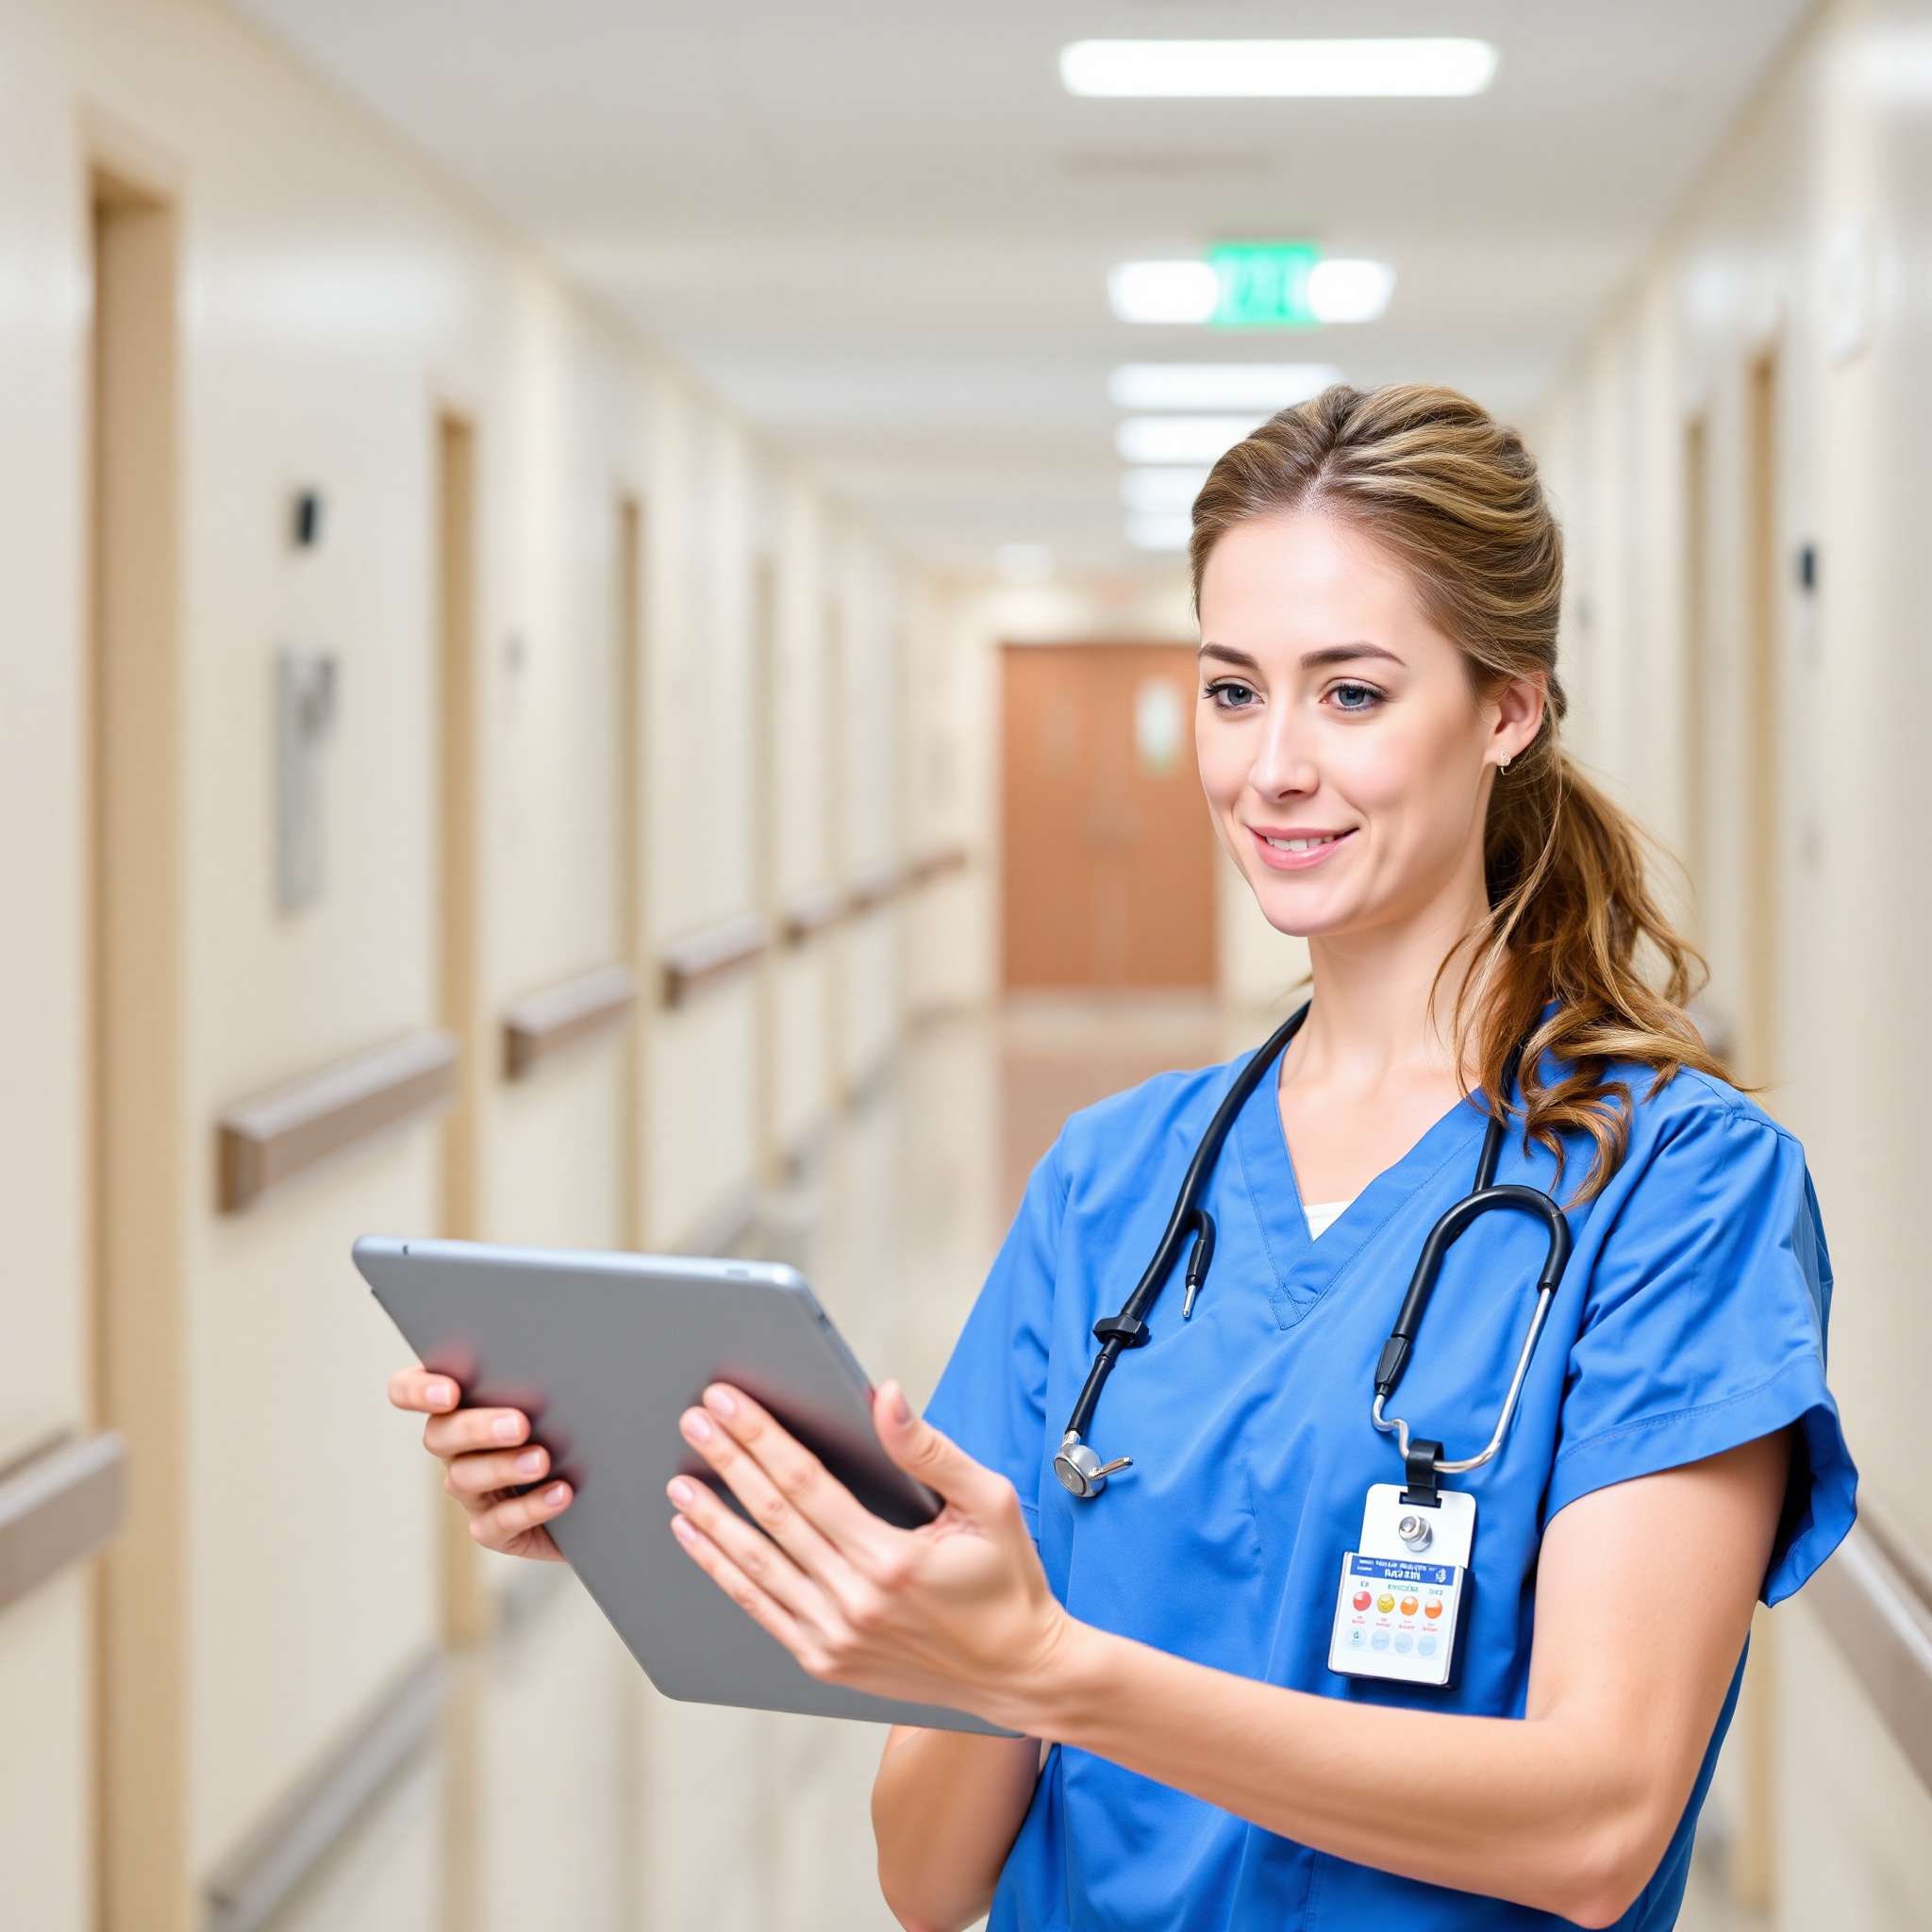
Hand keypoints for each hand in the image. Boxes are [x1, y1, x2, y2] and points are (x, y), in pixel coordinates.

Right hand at [387, 1364, 572, 1561]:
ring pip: (464, 1478)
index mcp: (461, 1402)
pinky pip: (497, 1523)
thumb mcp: (561, 1390)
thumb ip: (543, 1370)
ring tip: (542, 1460)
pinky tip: (561, 1493)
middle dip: (476, 1429)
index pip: (408, 1389)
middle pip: (438, 1435)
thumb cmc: (576, 1420)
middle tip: (520, 1424)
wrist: (604, 1484)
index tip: (451, 1392)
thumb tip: (559, 1347)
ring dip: (503, 1467)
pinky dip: (530, 1508)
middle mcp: (455, 1446)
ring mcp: (471, 1490)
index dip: (417, 1390)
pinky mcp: (492, 1529)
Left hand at [666, 1379, 1077, 1732]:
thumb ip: (930, 1450)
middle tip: (693, 1420)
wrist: (1018, 1675)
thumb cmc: (1007, 1582)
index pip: (806, 1484)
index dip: (761, 1439)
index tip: (728, 1402)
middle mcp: (854, 1602)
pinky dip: (725, 1572)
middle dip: (727, 1462)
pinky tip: (699, 1541)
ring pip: (755, 1567)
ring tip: (679, 1480)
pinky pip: (761, 1609)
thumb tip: (885, 1396)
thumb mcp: (990, 1503)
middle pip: (772, 1518)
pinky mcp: (825, 1661)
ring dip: (712, 1519)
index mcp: (891, 1559)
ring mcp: (834, 1639)